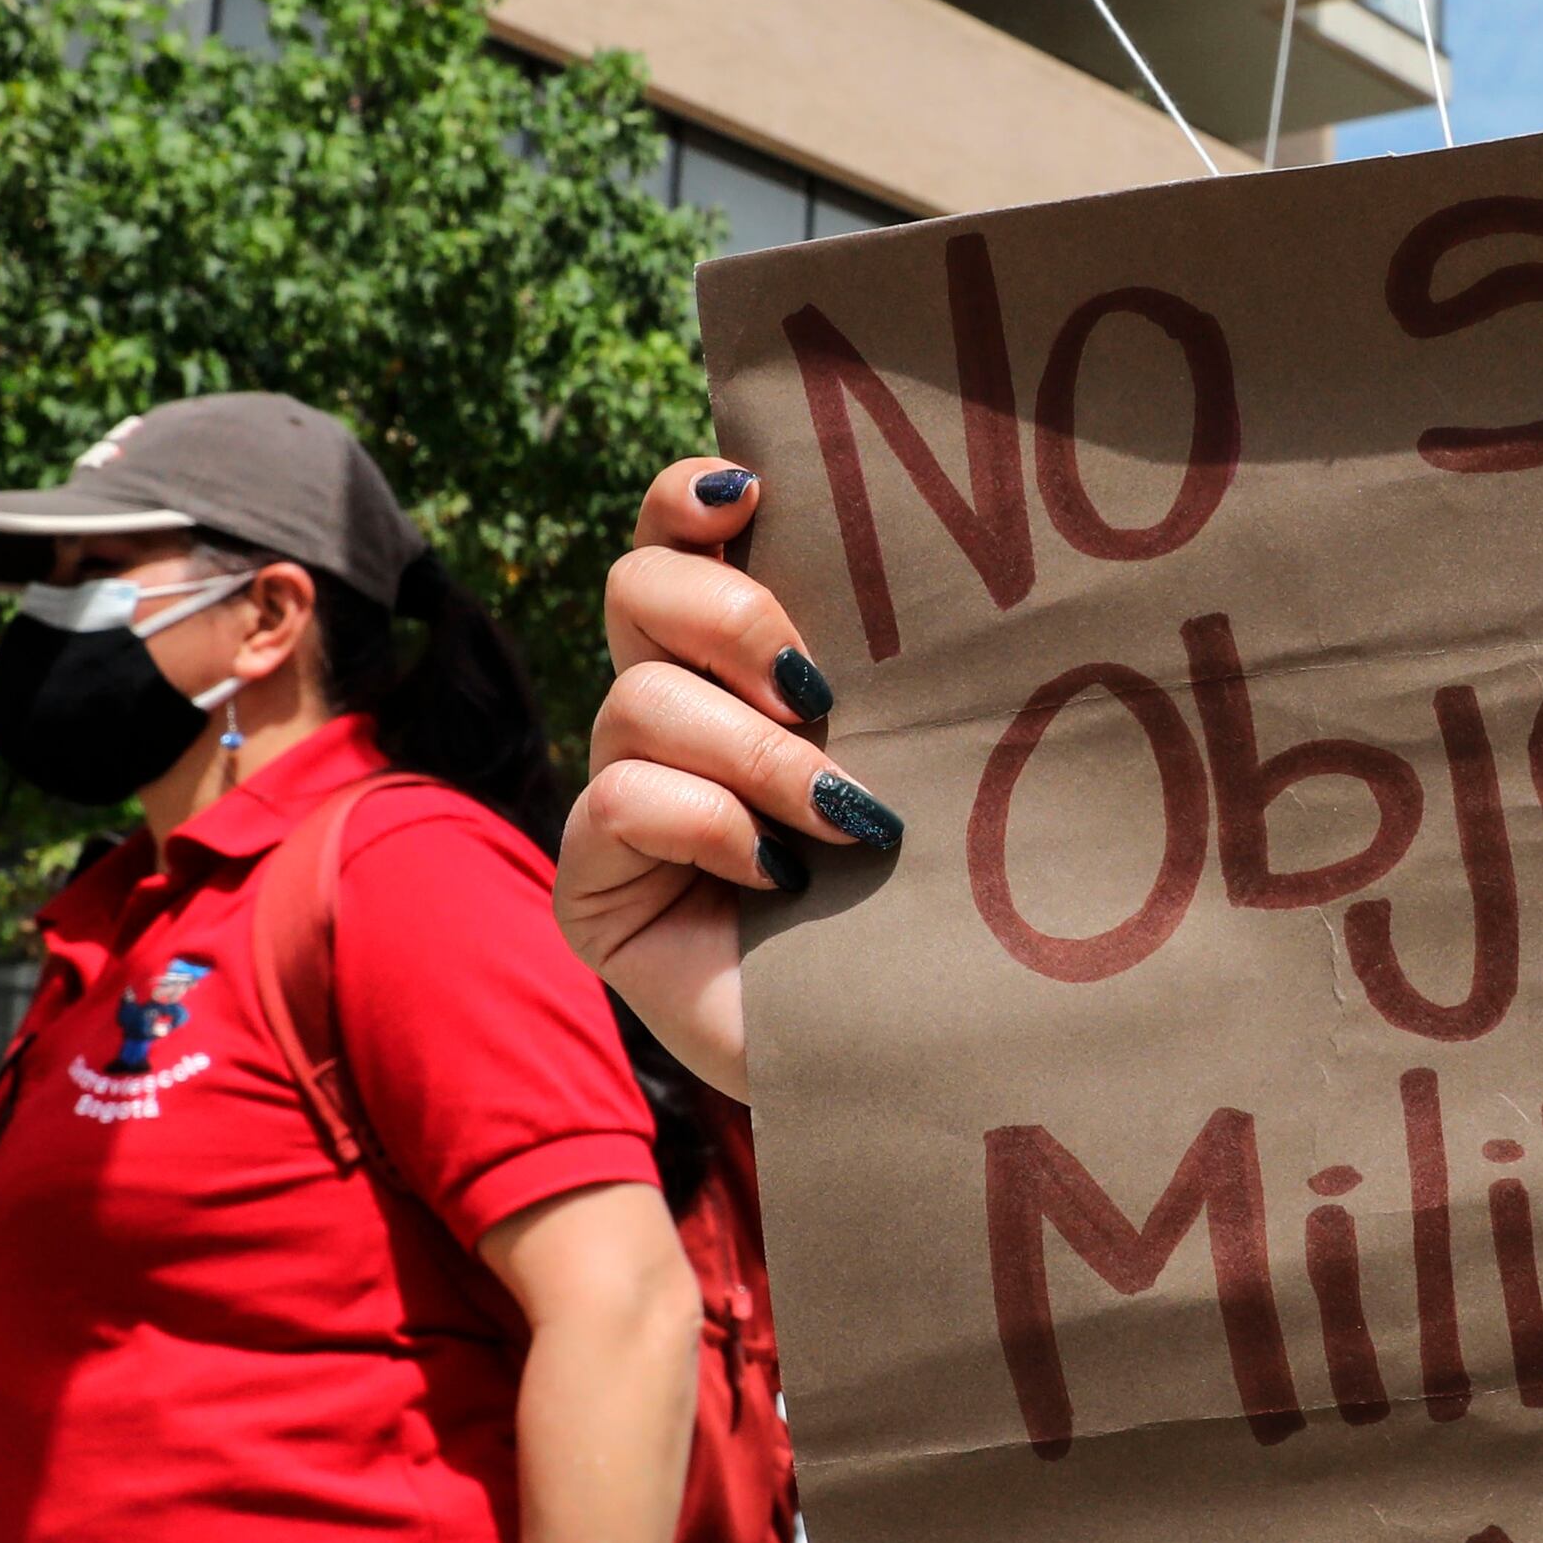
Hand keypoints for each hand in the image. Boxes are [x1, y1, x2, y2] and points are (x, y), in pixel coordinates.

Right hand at [566, 459, 897, 1102]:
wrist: (927, 1052)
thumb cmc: (946, 896)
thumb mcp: (929, 750)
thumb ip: (898, 660)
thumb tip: (933, 551)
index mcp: (741, 662)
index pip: (679, 535)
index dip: (689, 497)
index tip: (754, 490)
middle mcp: (670, 714)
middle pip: (636, 586)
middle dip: (729, 615)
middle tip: (821, 687)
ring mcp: (623, 800)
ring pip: (639, 699)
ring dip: (751, 752)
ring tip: (844, 816)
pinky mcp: (597, 889)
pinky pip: (617, 801)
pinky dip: (704, 823)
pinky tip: (774, 876)